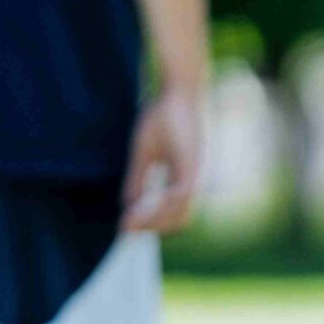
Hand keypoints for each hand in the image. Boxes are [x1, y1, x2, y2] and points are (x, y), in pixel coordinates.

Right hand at [123, 89, 203, 234]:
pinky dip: (165, 204)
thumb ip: (138, 179)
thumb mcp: (144, 153)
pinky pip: (182, 193)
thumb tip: (127, 205)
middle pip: (179, 221)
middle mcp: (193, 183)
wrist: (179, 93)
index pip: (173, 215)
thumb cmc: (162, 118)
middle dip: (153, 229)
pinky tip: (146, 207)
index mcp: (184, 182)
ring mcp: (196, 175)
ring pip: (181, 212)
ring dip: (155, 221)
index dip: (153, 225)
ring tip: (131, 224)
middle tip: (128, 230)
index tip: (128, 229)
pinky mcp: (194, 164)